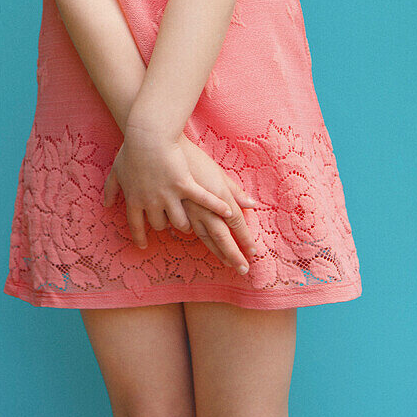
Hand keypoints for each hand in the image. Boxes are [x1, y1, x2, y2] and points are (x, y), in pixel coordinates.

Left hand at [102, 122, 236, 248]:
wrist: (148, 134)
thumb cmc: (131, 150)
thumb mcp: (117, 170)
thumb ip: (111, 190)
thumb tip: (106, 204)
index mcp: (134, 200)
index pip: (136, 226)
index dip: (140, 237)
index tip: (143, 245)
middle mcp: (152, 203)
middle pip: (160, 225)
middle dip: (166, 226)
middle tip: (172, 224)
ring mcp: (169, 196)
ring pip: (180, 223)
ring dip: (185, 225)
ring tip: (193, 224)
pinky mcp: (185, 185)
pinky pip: (203, 201)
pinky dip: (216, 207)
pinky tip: (227, 212)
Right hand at [177, 136, 257, 274]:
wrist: (163, 147)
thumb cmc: (193, 157)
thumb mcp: (217, 171)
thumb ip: (234, 190)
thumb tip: (252, 205)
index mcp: (219, 195)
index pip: (236, 222)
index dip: (245, 238)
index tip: (254, 252)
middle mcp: (204, 206)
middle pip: (222, 236)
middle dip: (234, 254)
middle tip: (244, 269)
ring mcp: (187, 209)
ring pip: (203, 237)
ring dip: (215, 251)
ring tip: (225, 262)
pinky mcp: (171, 209)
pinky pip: (181, 228)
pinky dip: (188, 236)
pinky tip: (195, 242)